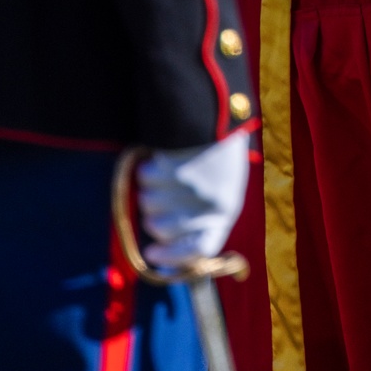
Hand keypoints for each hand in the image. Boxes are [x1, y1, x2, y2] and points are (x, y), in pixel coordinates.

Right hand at [136, 130, 249, 269]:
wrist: (220, 114)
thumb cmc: (221, 154)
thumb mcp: (224, 188)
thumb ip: (204, 217)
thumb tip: (166, 245)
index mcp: (226, 211)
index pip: (199, 250)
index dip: (172, 257)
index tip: (151, 253)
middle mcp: (207, 205)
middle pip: (160, 228)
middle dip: (154, 214)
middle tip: (163, 195)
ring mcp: (187, 188)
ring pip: (147, 203)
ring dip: (151, 189)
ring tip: (170, 170)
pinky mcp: (171, 167)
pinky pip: (144, 177)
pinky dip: (148, 168)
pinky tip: (164, 157)